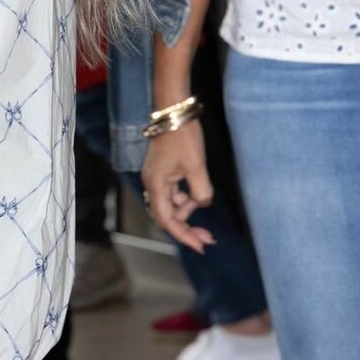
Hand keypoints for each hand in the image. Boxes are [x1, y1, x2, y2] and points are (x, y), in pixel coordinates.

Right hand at [141, 122, 214, 253]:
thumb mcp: (196, 167)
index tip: (200, 246)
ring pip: (171, 204)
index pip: (167, 220)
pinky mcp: (163, 171)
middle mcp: (152, 184)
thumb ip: (200, 192)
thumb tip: (202, 203)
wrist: (174, 113)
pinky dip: (185, 198)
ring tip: (203, 201)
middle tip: (207, 237)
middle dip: (186, 227)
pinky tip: (197, 195)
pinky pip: (173, 193)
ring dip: (186, 210)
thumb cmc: (183, 138)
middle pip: (166, 215)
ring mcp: (157, 178)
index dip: (183, 235)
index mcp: (156, 185)